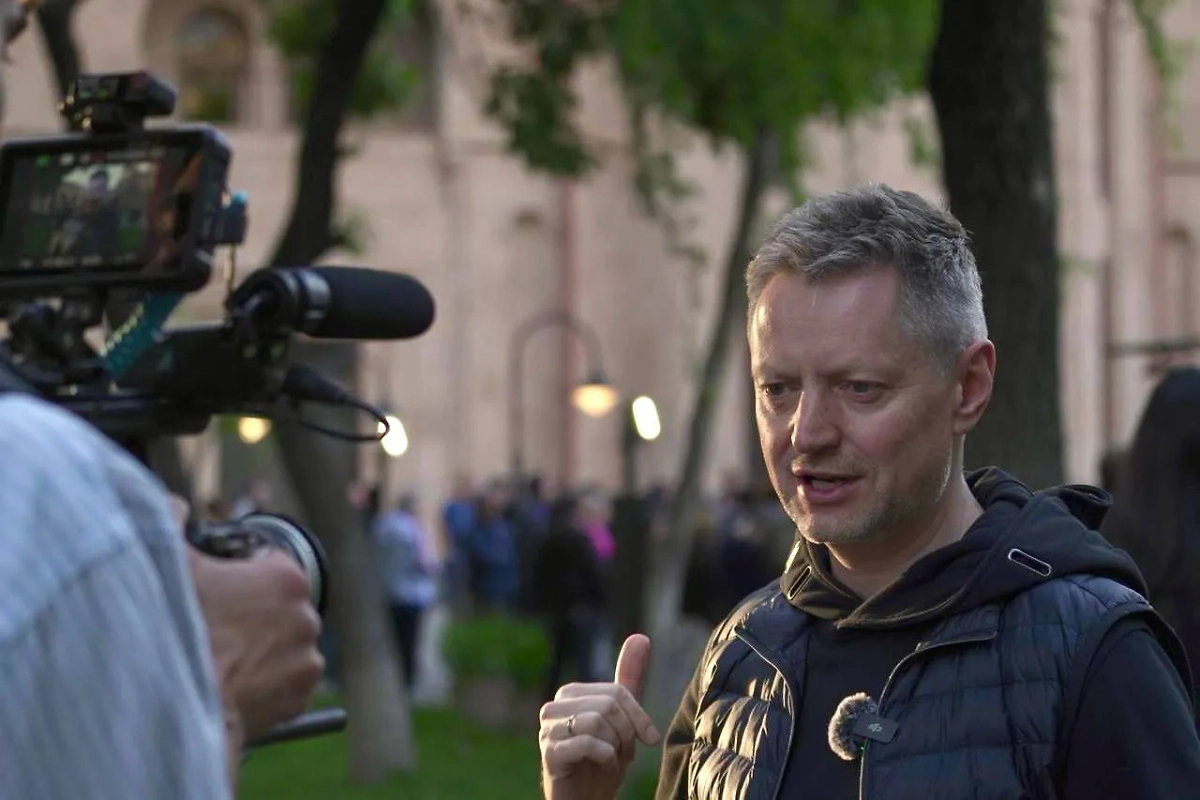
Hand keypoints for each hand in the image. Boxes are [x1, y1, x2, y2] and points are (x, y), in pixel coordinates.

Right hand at [185, 515, 323, 741]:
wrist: (175, 705)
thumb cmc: (175, 629)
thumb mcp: (168, 565)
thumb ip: (170, 522)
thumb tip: (175, 505)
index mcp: (286, 578)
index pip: (271, 564)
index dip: (243, 574)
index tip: (221, 587)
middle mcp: (307, 616)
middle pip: (280, 607)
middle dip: (255, 613)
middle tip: (217, 626)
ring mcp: (306, 658)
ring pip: (284, 646)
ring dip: (262, 650)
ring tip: (224, 659)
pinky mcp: (300, 696)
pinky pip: (285, 683)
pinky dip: (267, 683)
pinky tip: (236, 683)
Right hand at [539, 634, 661, 799]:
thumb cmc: (602, 761)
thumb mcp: (622, 719)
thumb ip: (629, 679)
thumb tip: (641, 637)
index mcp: (571, 693)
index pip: (617, 692)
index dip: (638, 716)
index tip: (649, 738)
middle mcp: (555, 706)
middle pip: (608, 705)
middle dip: (626, 734)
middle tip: (622, 754)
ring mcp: (548, 729)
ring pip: (598, 721)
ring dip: (615, 747)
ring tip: (609, 760)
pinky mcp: (549, 752)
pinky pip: (588, 742)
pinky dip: (605, 756)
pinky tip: (601, 765)